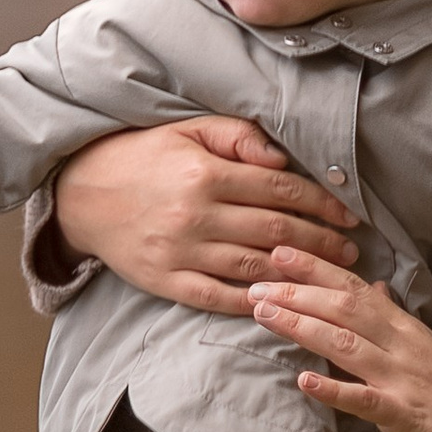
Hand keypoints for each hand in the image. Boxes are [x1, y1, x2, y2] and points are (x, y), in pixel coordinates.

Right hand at [52, 117, 358, 316]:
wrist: (81, 193)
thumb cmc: (143, 156)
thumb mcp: (188, 129)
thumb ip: (237, 136)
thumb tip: (281, 157)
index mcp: (207, 173)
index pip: (281, 189)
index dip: (321, 204)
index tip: (349, 215)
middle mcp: (196, 214)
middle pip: (276, 232)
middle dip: (322, 243)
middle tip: (351, 252)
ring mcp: (181, 251)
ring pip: (255, 267)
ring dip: (299, 274)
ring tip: (329, 277)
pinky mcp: (166, 280)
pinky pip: (218, 297)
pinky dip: (253, 301)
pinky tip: (281, 301)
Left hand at [250, 257, 431, 431]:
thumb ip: (398, 321)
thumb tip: (374, 290)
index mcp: (407, 330)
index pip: (355, 290)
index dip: (317, 270)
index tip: (280, 253)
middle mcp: (403, 347)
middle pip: (344, 310)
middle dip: (297, 294)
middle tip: (255, 283)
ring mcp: (403, 379)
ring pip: (347, 344)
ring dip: (302, 327)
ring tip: (265, 315)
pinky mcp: (404, 416)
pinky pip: (364, 400)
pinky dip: (333, 389)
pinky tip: (303, 381)